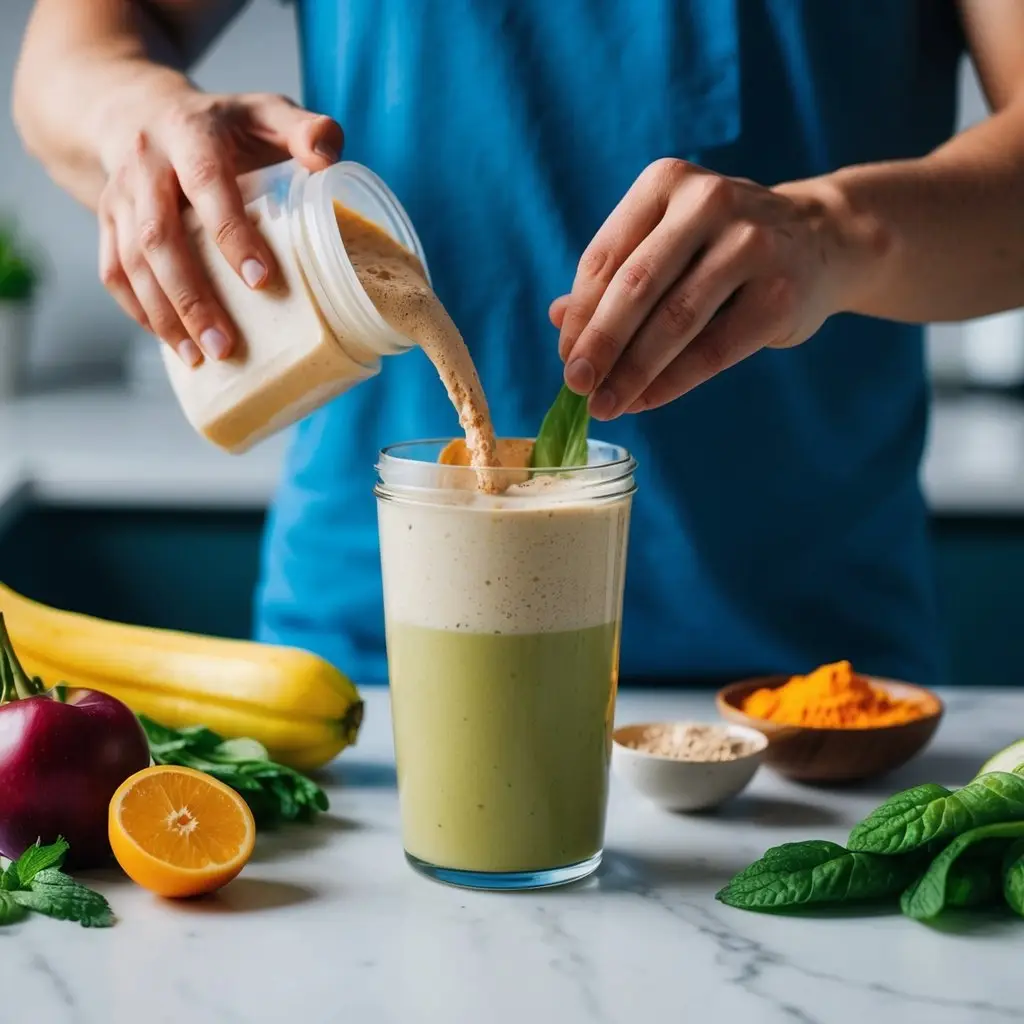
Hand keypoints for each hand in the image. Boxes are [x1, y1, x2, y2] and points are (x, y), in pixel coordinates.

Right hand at [97, 89, 342, 365]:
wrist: (140, 110)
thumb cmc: (223, 125)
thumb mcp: (267, 113)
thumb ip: (306, 129)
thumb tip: (327, 158)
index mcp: (189, 134)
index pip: (206, 184)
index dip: (231, 233)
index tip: (262, 280)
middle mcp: (146, 164)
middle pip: (158, 236)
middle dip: (191, 297)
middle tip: (224, 344)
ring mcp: (119, 195)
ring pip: (130, 262)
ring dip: (164, 315)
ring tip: (201, 357)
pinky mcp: (105, 220)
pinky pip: (113, 272)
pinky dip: (140, 311)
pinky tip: (173, 343)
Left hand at [553, 158, 856, 418]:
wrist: (822, 239)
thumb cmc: (724, 246)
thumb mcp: (669, 241)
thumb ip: (617, 275)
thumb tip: (557, 320)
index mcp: (667, 182)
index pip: (605, 257)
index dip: (579, 314)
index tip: (565, 356)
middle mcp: (708, 202)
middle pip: (635, 287)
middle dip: (599, 345)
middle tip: (576, 386)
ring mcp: (751, 243)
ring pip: (674, 321)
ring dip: (632, 372)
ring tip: (606, 405)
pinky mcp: (780, 293)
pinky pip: (713, 350)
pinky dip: (672, 382)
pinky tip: (646, 401)